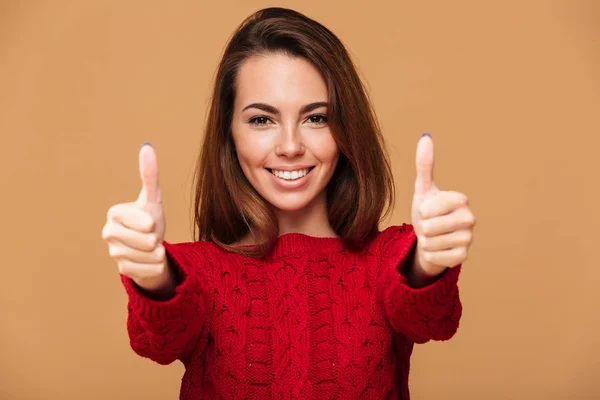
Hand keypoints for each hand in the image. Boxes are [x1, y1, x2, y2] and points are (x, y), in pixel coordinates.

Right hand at [102, 143, 172, 294]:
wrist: (151, 248)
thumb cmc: (150, 219)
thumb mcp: (153, 199)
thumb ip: (149, 174)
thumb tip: (146, 147)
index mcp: (114, 214)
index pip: (142, 222)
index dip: (151, 223)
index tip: (148, 222)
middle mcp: (108, 233)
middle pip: (146, 240)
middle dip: (155, 239)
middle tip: (150, 235)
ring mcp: (113, 253)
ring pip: (149, 255)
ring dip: (157, 252)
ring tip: (150, 246)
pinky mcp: (122, 270)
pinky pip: (151, 269)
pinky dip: (157, 265)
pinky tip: (149, 260)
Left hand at [410, 134, 475, 279]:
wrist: (429, 239)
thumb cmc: (427, 211)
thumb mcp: (423, 189)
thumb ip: (425, 164)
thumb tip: (425, 137)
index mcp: (461, 200)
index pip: (432, 207)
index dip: (423, 210)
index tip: (428, 209)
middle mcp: (470, 219)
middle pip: (430, 226)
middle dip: (422, 227)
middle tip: (429, 225)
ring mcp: (468, 239)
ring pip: (432, 242)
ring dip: (425, 241)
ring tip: (432, 236)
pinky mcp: (462, 257)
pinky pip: (436, 257)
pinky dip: (430, 254)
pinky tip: (437, 249)